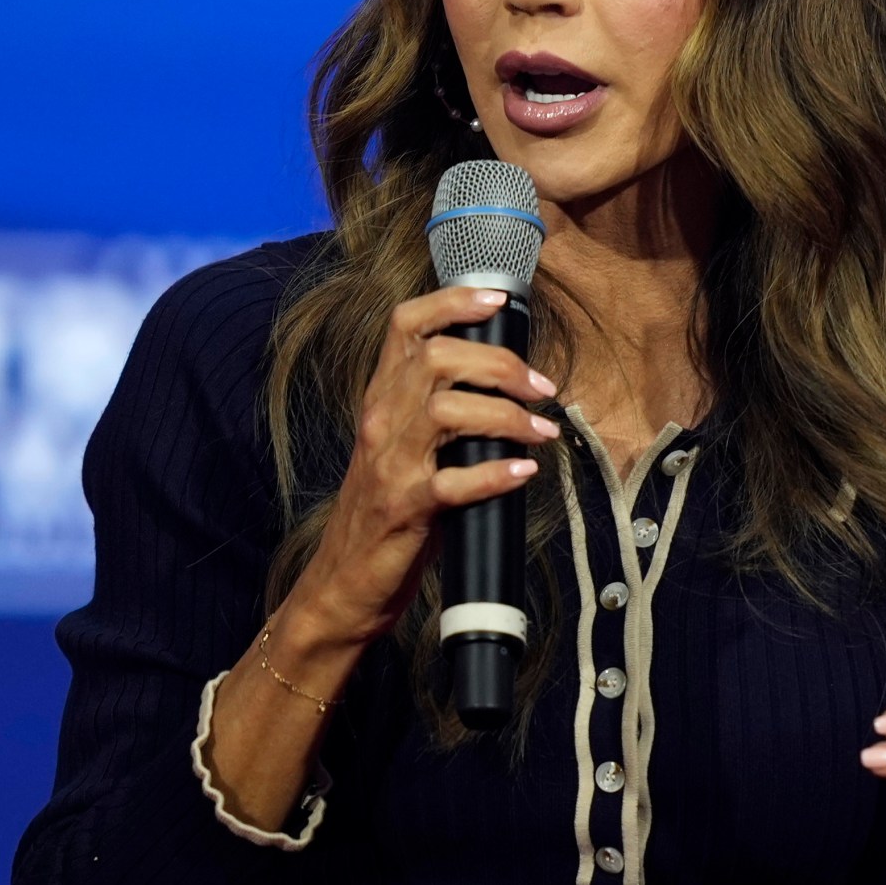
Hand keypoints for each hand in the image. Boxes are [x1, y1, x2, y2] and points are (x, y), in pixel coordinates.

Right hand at [288, 286, 561, 650]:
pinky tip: (525, 473)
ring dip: (507, 416)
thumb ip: (435, 411)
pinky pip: (454, 483)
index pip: (404, 326)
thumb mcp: (400, 448)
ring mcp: (390, 466)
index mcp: (380, 400)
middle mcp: (380, 423)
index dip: (452, 302)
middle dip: (500, 364)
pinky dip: (496, 475)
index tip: (498, 301)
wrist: (342, 583)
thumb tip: (507, 383)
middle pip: (437, 359)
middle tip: (541, 387)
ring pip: (447, 412)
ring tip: (543, 431)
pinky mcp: (405, 510)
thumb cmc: (383, 513)